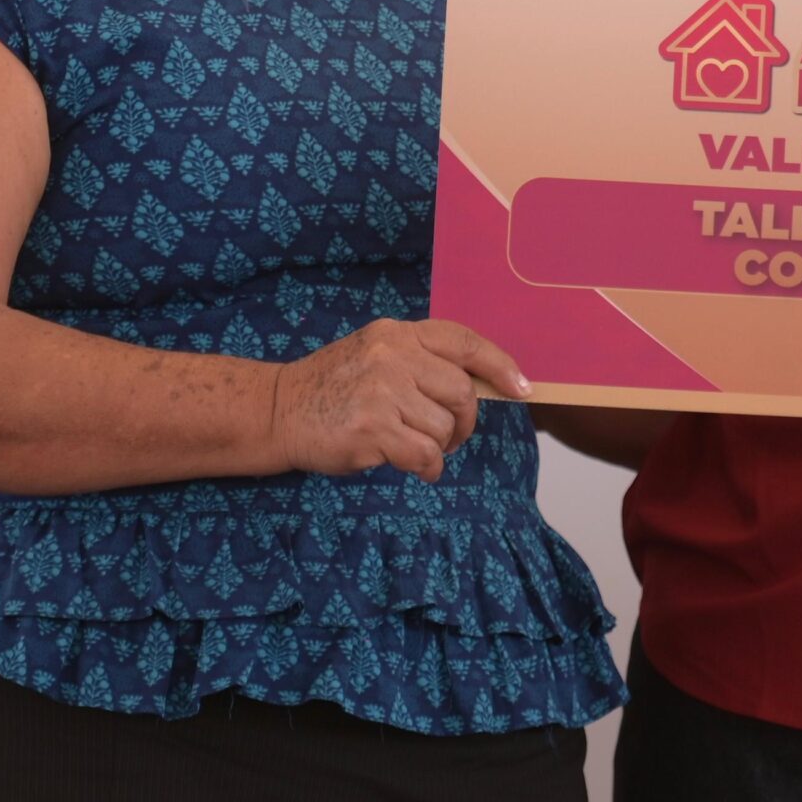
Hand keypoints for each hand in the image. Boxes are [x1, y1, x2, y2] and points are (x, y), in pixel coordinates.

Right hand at [269, 319, 529, 483]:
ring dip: (440, 448)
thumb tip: (479, 388)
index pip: (464, 342)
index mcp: (397, 333)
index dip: (500, 366)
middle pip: (462, 393)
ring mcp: (382, 391)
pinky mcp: (373, 429)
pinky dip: (429, 468)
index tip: (522, 389)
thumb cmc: (332, 388)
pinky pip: (425, 455)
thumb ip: (420, 362)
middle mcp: (392, 355)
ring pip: (443, 428)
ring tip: (416, 449)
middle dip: (464, 423)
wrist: (278, 410)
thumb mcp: (375, 354)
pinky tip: (415, 469)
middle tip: (449, 437)